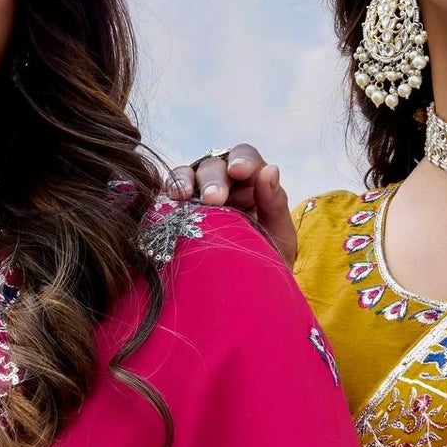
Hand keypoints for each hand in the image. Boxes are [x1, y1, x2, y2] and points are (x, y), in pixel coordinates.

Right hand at [165, 145, 295, 265]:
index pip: (245, 156)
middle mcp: (224, 181)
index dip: (242, 160)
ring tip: (182, 197)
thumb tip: (270, 169)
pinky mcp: (179, 208)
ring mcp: (199, 193)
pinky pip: (170, 194)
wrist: (244, 291)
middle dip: (213, 180)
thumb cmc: (267, 258)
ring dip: (185, 181)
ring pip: (188, 174)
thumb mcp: (279, 235)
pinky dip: (168, 194)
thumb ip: (275, 203)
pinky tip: (169, 204)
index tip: (238, 171)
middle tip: (213, 200)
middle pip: (214, 165)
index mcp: (252, 180)